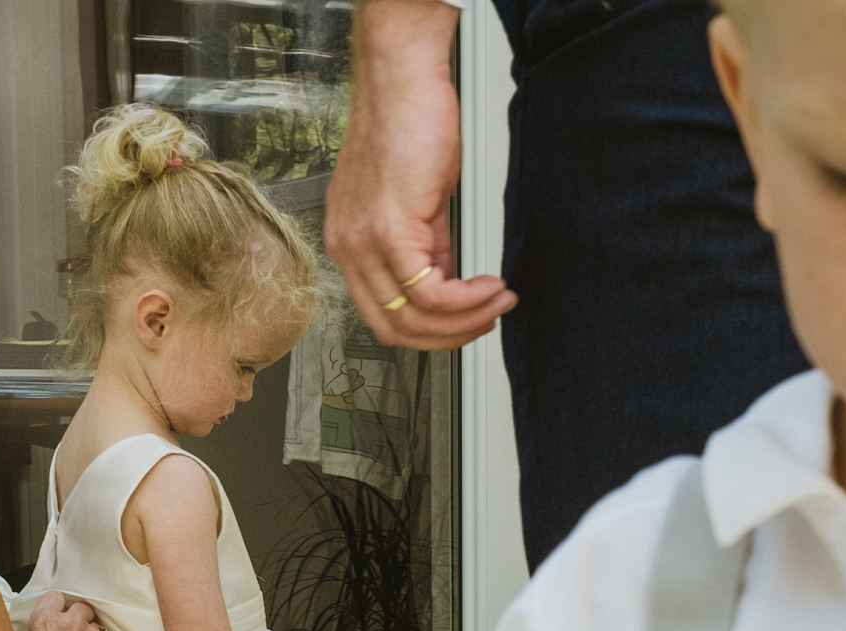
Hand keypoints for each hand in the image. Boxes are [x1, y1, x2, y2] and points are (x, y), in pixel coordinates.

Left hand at [326, 0, 514, 349]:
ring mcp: (364, 242)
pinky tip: (490, 288)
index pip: (383, 316)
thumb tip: (447, 276)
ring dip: (465, 321)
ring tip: (497, 303)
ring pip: (412, 318)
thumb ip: (425, 243)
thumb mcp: (416, 198)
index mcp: (351, 243)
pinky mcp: (389, 229)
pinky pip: (429, 292)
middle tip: (487, 322)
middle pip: (394, 329)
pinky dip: (467, 300)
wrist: (401, 78)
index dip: (430, 331)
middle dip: (449, 337)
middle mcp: (348, 248)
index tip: (466, 321)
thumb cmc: (406, 122)